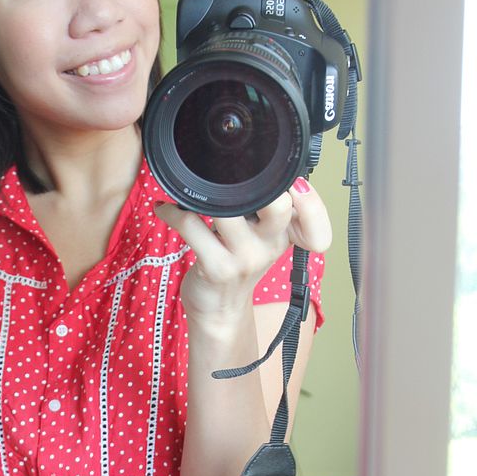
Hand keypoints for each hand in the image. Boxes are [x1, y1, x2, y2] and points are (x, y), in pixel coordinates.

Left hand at [154, 179, 331, 322]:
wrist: (220, 312)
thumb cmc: (236, 265)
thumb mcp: (260, 238)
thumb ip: (263, 207)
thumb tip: (239, 163)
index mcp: (286, 233)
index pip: (311, 213)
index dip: (310, 198)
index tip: (290, 185)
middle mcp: (271, 244)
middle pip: (279, 206)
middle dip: (257, 184)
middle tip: (226, 176)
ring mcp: (245, 258)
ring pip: (227, 210)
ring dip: (200, 195)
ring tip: (184, 193)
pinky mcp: (217, 268)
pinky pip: (192, 225)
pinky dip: (172, 213)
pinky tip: (164, 210)